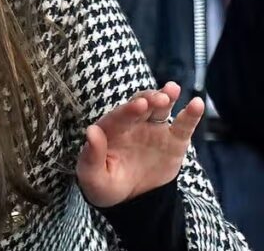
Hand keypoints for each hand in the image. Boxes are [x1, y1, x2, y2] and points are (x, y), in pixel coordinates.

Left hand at [76, 81, 203, 207]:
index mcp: (109, 131)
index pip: (117, 117)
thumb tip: (91, 131)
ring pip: (159, 108)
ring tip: (172, 90)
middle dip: (148, 99)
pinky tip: (197, 104)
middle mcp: (131, 124)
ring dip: (165, 97)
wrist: (130, 198)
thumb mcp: (93, 177)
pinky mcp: (173, 139)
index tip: (139, 105)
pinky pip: (183, 125)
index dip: (127, 110)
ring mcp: (152, 129)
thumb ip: (91, 156)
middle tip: (158, 98)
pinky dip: (191, 114)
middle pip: (139, 106)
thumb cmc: (105, 184)